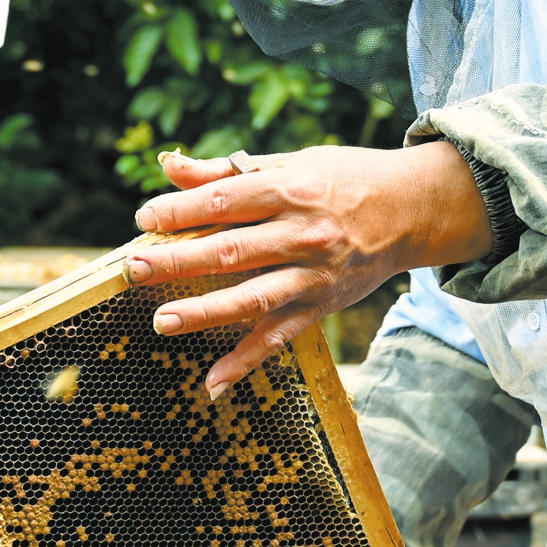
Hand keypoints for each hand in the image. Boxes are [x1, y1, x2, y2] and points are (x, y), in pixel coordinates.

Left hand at [125, 140, 491, 394]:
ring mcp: (312, 277)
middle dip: (178, 260)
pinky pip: (278, 339)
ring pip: (253, 299)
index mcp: (290, 190)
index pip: (225, 201)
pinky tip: (212, 383)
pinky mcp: (320, 308)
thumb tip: (166, 165)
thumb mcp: (288, 163)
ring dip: (205, 313)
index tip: (144, 219)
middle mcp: (302, 235)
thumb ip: (223, 170)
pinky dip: (245, 363)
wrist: (411, 210)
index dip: (181, 211)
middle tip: (135, 268)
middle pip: (232, 251)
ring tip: (162, 321)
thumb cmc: (342, 179)